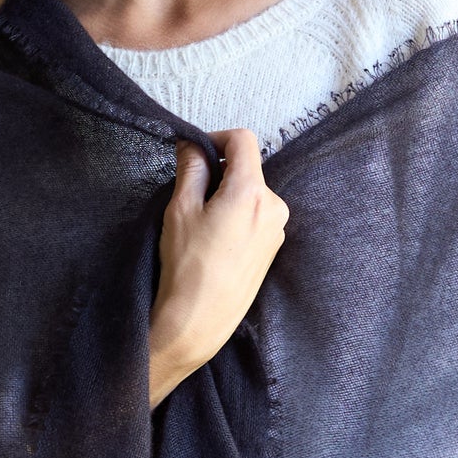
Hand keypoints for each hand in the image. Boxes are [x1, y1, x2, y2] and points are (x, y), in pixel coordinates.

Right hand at [148, 130, 288, 408]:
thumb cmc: (187, 266)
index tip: (196, 152)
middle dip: (220, 172)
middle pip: (248, 168)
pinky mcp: (273, 248)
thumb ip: (191, 168)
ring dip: (229, 195)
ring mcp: (277, 229)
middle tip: (191, 194)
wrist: (200, 320)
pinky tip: (216, 241)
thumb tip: (192, 145)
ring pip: (252, 193)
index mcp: (251, 192)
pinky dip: (237, 216)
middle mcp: (274, 207)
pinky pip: (256, 217)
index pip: (244, 140)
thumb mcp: (181, 209)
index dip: (217, 138)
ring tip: (202, 224)